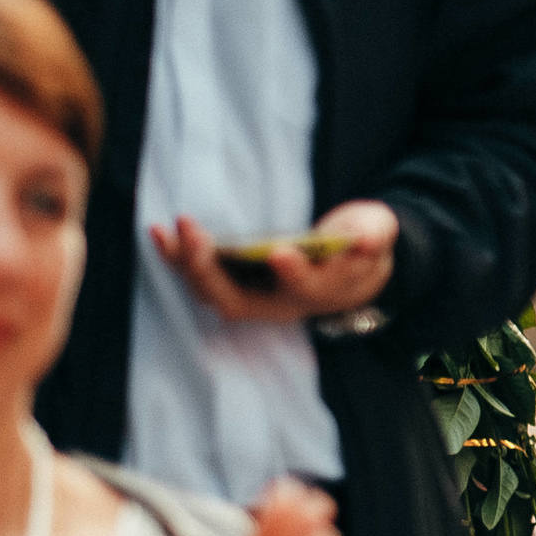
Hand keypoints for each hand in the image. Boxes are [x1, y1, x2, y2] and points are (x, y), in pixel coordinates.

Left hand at [150, 200, 396, 325]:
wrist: (348, 268)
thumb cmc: (358, 246)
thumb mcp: (376, 233)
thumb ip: (374, 235)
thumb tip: (368, 240)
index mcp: (322, 291)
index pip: (307, 290)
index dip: (294, 275)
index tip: (280, 254)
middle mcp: (282, 304)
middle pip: (239, 301)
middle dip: (210, 270)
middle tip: (194, 233)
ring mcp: (254, 298)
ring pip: (212, 293)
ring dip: (185, 265)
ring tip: (169, 230)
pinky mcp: (233, 284)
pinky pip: (199, 278)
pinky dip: (177, 259)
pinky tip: (159, 233)